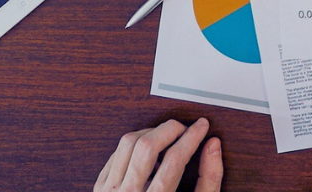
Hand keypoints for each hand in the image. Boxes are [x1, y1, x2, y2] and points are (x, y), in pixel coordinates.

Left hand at [94, 119, 221, 191]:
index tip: (202, 127)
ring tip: (167, 138)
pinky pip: (114, 155)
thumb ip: (209, 180)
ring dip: (151, 132)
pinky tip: (148, 152)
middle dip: (171, 129)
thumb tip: (212, 146)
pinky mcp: (98, 191)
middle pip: (147, 146)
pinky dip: (133, 145)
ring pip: (127, 144)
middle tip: (185, 128)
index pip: (174, 161)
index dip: (192, 137)